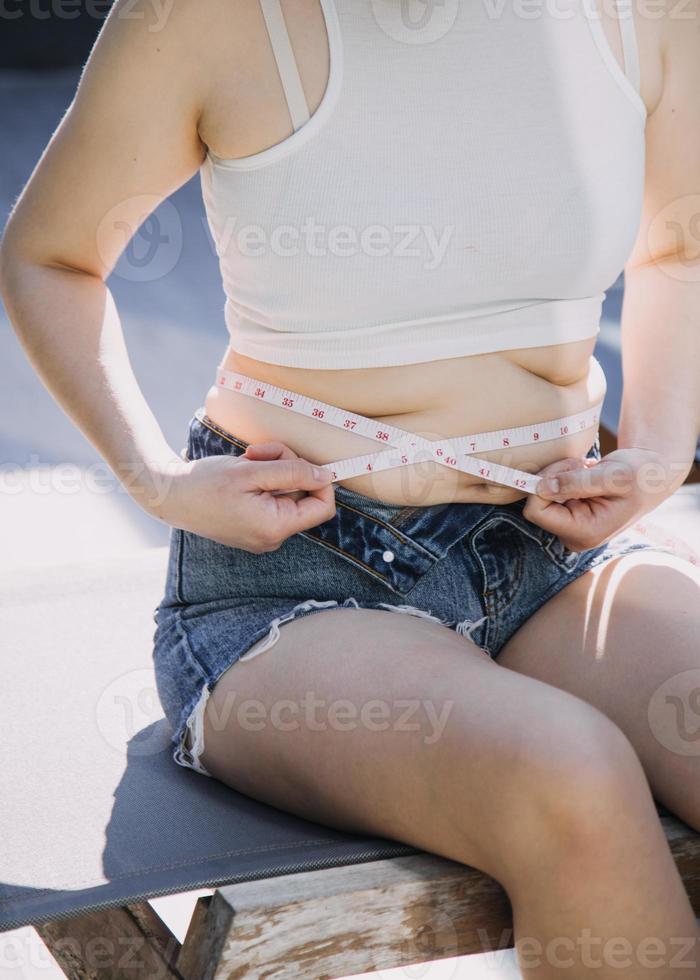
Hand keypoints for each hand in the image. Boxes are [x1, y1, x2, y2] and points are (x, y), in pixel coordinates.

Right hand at [157, 440, 335, 552]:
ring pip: (287, 493)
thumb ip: (293, 472)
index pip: (322, 507)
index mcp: (275, 528)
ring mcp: (262, 532)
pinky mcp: (253, 525)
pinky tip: (242, 474)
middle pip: (304, 495)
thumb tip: (326, 475)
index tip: (303, 459)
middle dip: (287, 467)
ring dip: (272, 470)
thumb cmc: (205, 484)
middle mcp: (272, 537)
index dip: (320, 480)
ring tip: (246, 462)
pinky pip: (272, 498)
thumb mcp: (252, 470)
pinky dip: (262, 480)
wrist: (169, 495)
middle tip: (259, 453)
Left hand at [523, 447, 685, 551]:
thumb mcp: (614, 475)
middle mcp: (574, 536)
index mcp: (586, 532)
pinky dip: (561, 477)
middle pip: (537, 503)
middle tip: (582, 465)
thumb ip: (577, 482)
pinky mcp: (566, 516)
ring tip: (586, 469)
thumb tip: (541, 487)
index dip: (543, 485)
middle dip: (554, 477)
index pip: (537, 512)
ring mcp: (569, 527)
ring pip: (541, 496)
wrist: (650, 477)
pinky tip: (583, 473)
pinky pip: (547, 493)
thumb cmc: (639, 475)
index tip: (567, 467)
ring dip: (559, 475)